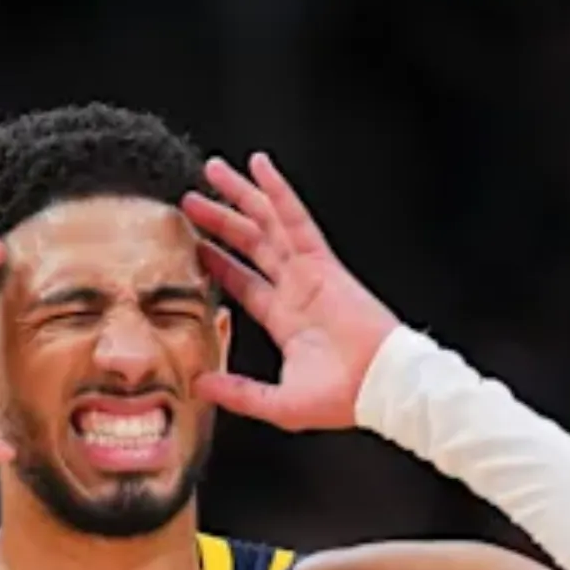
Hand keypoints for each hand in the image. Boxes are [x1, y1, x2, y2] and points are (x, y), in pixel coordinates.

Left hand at [182, 154, 399, 430]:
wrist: (379, 387)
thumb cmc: (339, 399)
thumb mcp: (276, 403)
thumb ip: (236, 392)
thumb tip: (198, 384)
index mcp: (285, 320)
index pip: (244, 281)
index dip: (218, 262)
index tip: (195, 244)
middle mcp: (295, 289)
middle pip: (250, 244)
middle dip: (221, 219)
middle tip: (191, 198)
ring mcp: (309, 273)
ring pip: (266, 224)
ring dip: (240, 196)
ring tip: (213, 171)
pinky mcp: (322, 263)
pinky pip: (295, 219)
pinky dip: (277, 191)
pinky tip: (259, 166)